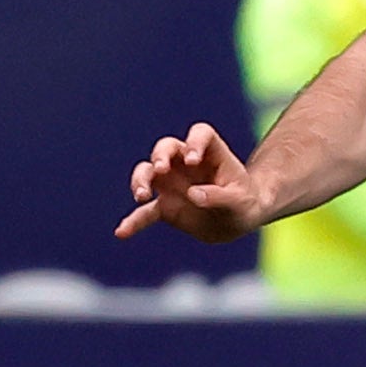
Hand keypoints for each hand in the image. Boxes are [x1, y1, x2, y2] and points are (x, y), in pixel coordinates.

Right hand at [115, 123, 266, 244]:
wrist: (235, 222)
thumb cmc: (243, 204)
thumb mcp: (239, 202)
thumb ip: (220, 197)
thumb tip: (193, 195)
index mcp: (211, 153)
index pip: (200, 134)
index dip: (194, 142)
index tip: (192, 160)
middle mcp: (186, 163)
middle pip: (166, 147)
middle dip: (160, 155)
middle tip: (160, 168)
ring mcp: (172, 183)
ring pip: (148, 172)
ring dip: (141, 180)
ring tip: (142, 196)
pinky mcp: (164, 207)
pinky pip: (145, 213)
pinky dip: (134, 222)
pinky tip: (122, 232)